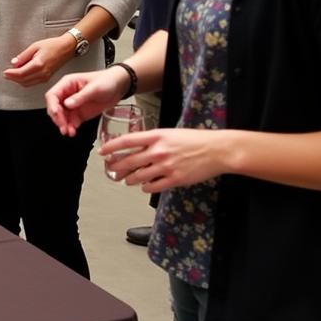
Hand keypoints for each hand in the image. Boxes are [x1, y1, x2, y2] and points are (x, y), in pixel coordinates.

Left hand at [3, 34, 76, 87]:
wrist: (66, 48)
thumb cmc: (53, 45)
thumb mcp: (35, 46)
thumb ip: (23, 56)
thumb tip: (14, 63)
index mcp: (39, 64)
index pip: (21, 74)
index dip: (11, 74)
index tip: (5, 72)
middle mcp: (43, 73)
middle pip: (23, 81)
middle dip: (13, 78)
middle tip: (6, 74)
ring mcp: (45, 77)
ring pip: (27, 83)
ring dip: (18, 80)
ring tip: (12, 74)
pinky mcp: (46, 78)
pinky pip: (32, 82)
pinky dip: (25, 80)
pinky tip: (21, 74)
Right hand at [46, 67, 130, 135]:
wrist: (119, 87)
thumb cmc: (107, 81)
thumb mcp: (94, 88)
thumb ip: (80, 96)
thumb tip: (67, 104)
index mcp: (68, 84)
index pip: (52, 95)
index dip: (52, 105)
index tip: (56, 114)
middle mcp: (67, 95)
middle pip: (55, 108)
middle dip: (58, 118)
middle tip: (63, 126)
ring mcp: (73, 105)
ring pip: (61, 117)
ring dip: (63, 125)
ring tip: (69, 132)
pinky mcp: (79, 113)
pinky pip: (70, 122)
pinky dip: (70, 127)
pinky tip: (73, 131)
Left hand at [101, 127, 228, 191]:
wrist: (218, 150)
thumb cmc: (195, 140)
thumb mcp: (170, 133)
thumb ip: (152, 140)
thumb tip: (136, 147)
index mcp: (156, 136)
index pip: (126, 141)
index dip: (110, 147)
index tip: (102, 152)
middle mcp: (158, 151)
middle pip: (128, 161)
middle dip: (116, 167)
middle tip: (111, 170)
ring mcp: (166, 166)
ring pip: (137, 176)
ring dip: (129, 179)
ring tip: (127, 180)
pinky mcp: (174, 179)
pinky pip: (151, 187)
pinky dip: (145, 187)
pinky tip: (144, 185)